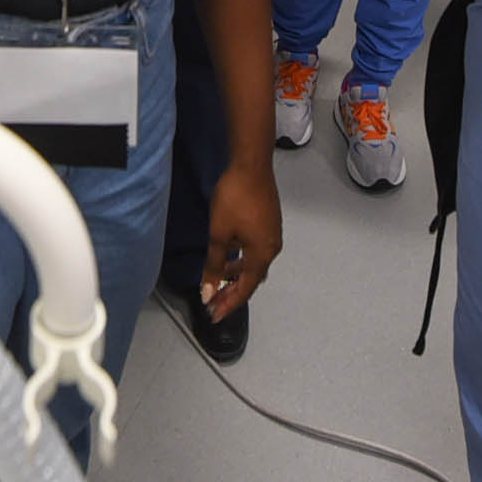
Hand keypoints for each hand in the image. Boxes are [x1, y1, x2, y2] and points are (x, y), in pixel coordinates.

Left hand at [201, 158, 281, 319]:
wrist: (251, 166)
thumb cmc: (235, 199)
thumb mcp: (219, 234)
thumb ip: (215, 266)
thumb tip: (209, 292)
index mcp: (262, 254)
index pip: (245, 289)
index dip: (229, 304)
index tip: (214, 315)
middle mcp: (272, 248)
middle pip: (252, 279)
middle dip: (232, 292)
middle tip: (214, 302)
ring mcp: (273, 235)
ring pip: (254, 264)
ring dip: (237, 275)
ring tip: (218, 280)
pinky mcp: (269, 223)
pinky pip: (256, 251)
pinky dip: (243, 259)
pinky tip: (230, 255)